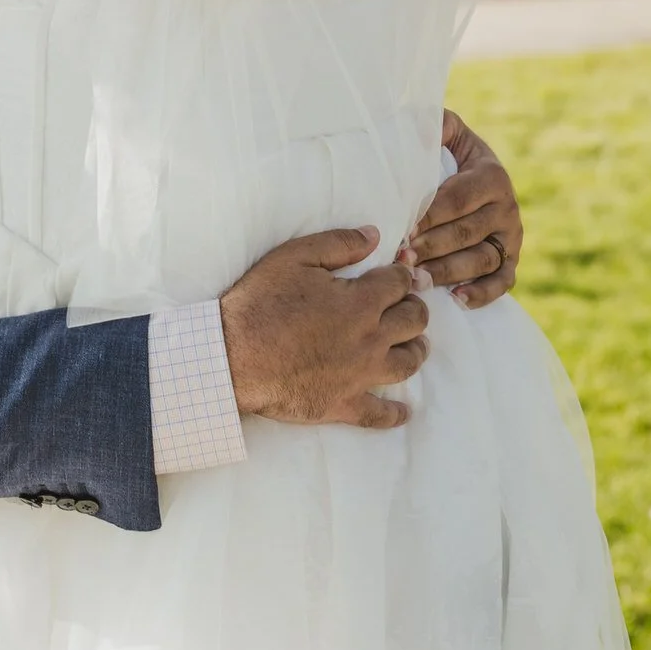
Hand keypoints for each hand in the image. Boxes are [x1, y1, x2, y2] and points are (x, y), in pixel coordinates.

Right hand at [218, 227, 428, 430]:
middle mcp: (370, 339)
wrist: (233, 357)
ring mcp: (360, 375)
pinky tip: (404, 411)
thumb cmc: (260, 303)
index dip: (402, 275)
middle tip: (409, 305)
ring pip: (407, 364)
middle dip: (415, 308)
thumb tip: (374, 235)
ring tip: (415, 345)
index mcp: (361, 302)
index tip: (400, 274)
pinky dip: (395, 413)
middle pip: (413, 322)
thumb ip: (338, 243)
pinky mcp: (344, 404)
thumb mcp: (294, 257)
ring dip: (417, 350)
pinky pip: (380, 414)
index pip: (399, 284)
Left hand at [401, 111, 522, 308]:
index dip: (429, 215)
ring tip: (417, 280)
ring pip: (481, 260)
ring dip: (448, 272)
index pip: (457, 199)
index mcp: (491, 175)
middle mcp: (507, 207)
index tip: (403, 228)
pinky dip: (482, 294)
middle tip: (401, 258)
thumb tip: (416, 123)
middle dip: (432, 247)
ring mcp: (511, 237)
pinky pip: (503, 282)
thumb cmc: (449, 152)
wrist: (473, 172)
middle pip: (467, 233)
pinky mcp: (511, 259)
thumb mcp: (446, 132)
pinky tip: (456, 299)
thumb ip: (433, 124)